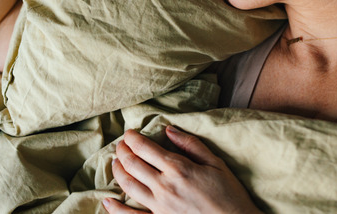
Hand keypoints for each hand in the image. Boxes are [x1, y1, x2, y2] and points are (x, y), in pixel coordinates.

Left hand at [104, 126, 261, 213]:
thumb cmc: (229, 194)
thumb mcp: (216, 164)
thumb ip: (191, 145)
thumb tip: (169, 130)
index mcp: (179, 168)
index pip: (145, 148)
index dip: (132, 138)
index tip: (129, 133)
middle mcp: (164, 186)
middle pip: (133, 164)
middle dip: (123, 151)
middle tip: (121, 144)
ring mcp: (159, 207)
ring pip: (128, 186)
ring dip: (118, 171)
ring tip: (115, 162)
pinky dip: (116, 209)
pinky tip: (108, 200)